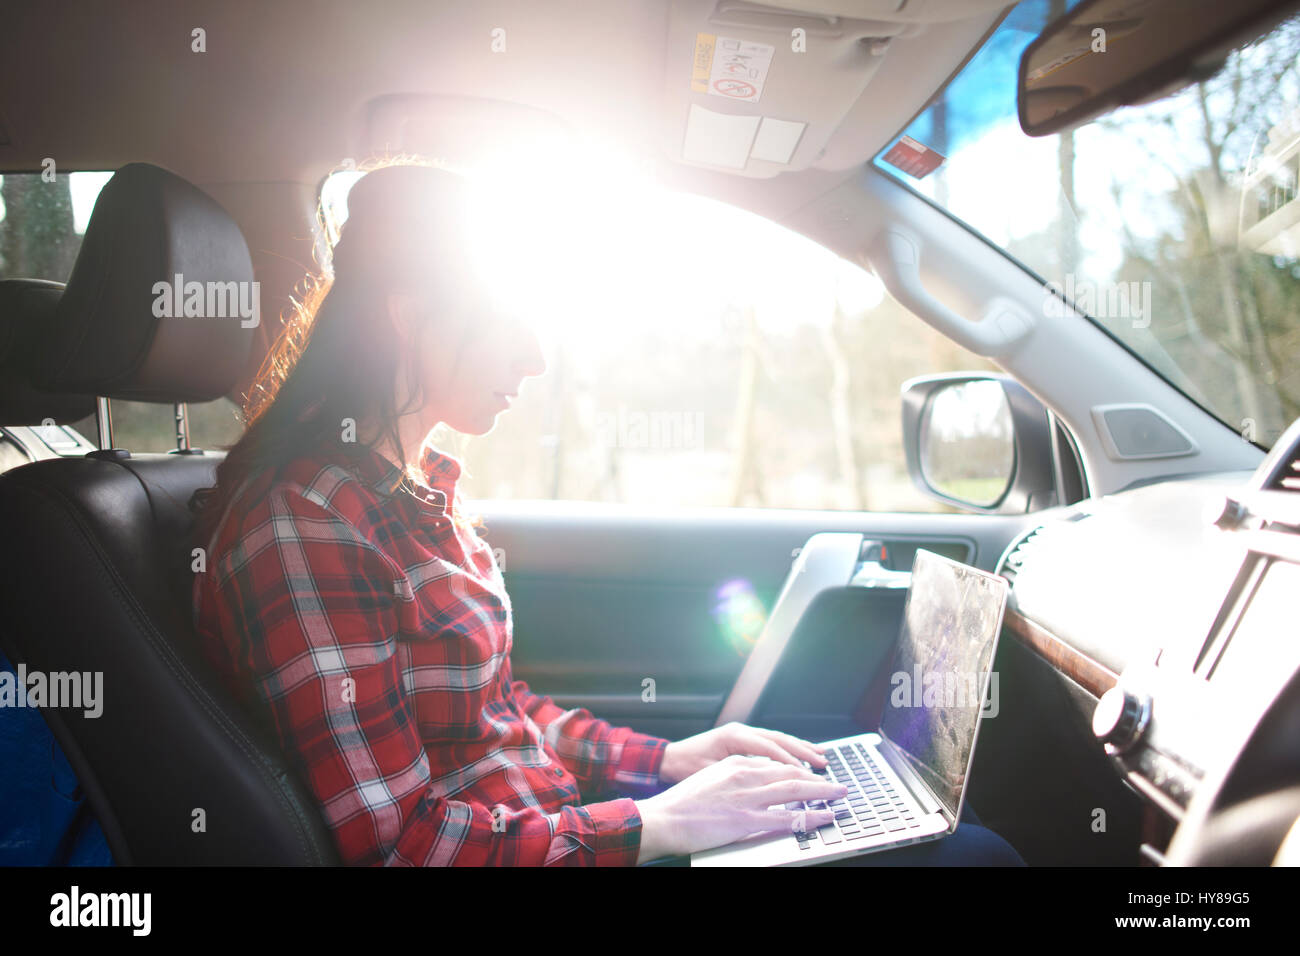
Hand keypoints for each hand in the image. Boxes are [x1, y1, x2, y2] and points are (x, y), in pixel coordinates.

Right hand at [634, 754, 846, 862]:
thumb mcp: (711, 779)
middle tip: (838, 783)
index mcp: (736, 764)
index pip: (777, 763)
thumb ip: (735, 777)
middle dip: (819, 778)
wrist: (663, 819)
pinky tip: (824, 816)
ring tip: (840, 795)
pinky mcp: (746, 819)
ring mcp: (747, 797)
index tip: (815, 774)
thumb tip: (755, 780)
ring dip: (822, 792)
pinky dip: (811, 815)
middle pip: (792, 773)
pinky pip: (788, 817)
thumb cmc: (682, 803)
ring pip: (795, 790)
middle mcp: (745, 775)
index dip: (800, 769)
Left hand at [658, 721, 827, 784]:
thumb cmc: (685, 768)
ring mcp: (742, 733)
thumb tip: (765, 780)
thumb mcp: (710, 774)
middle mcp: (740, 730)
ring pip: (777, 738)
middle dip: (803, 752)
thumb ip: (738, 775)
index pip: (769, 748)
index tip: (808, 773)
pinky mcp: (742, 739)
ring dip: (800, 748)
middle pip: (779, 739)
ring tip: (821, 756)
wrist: (668, 759)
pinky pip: (770, 743)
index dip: (790, 761)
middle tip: (823, 763)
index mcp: (733, 736)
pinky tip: (800, 755)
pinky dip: (788, 749)